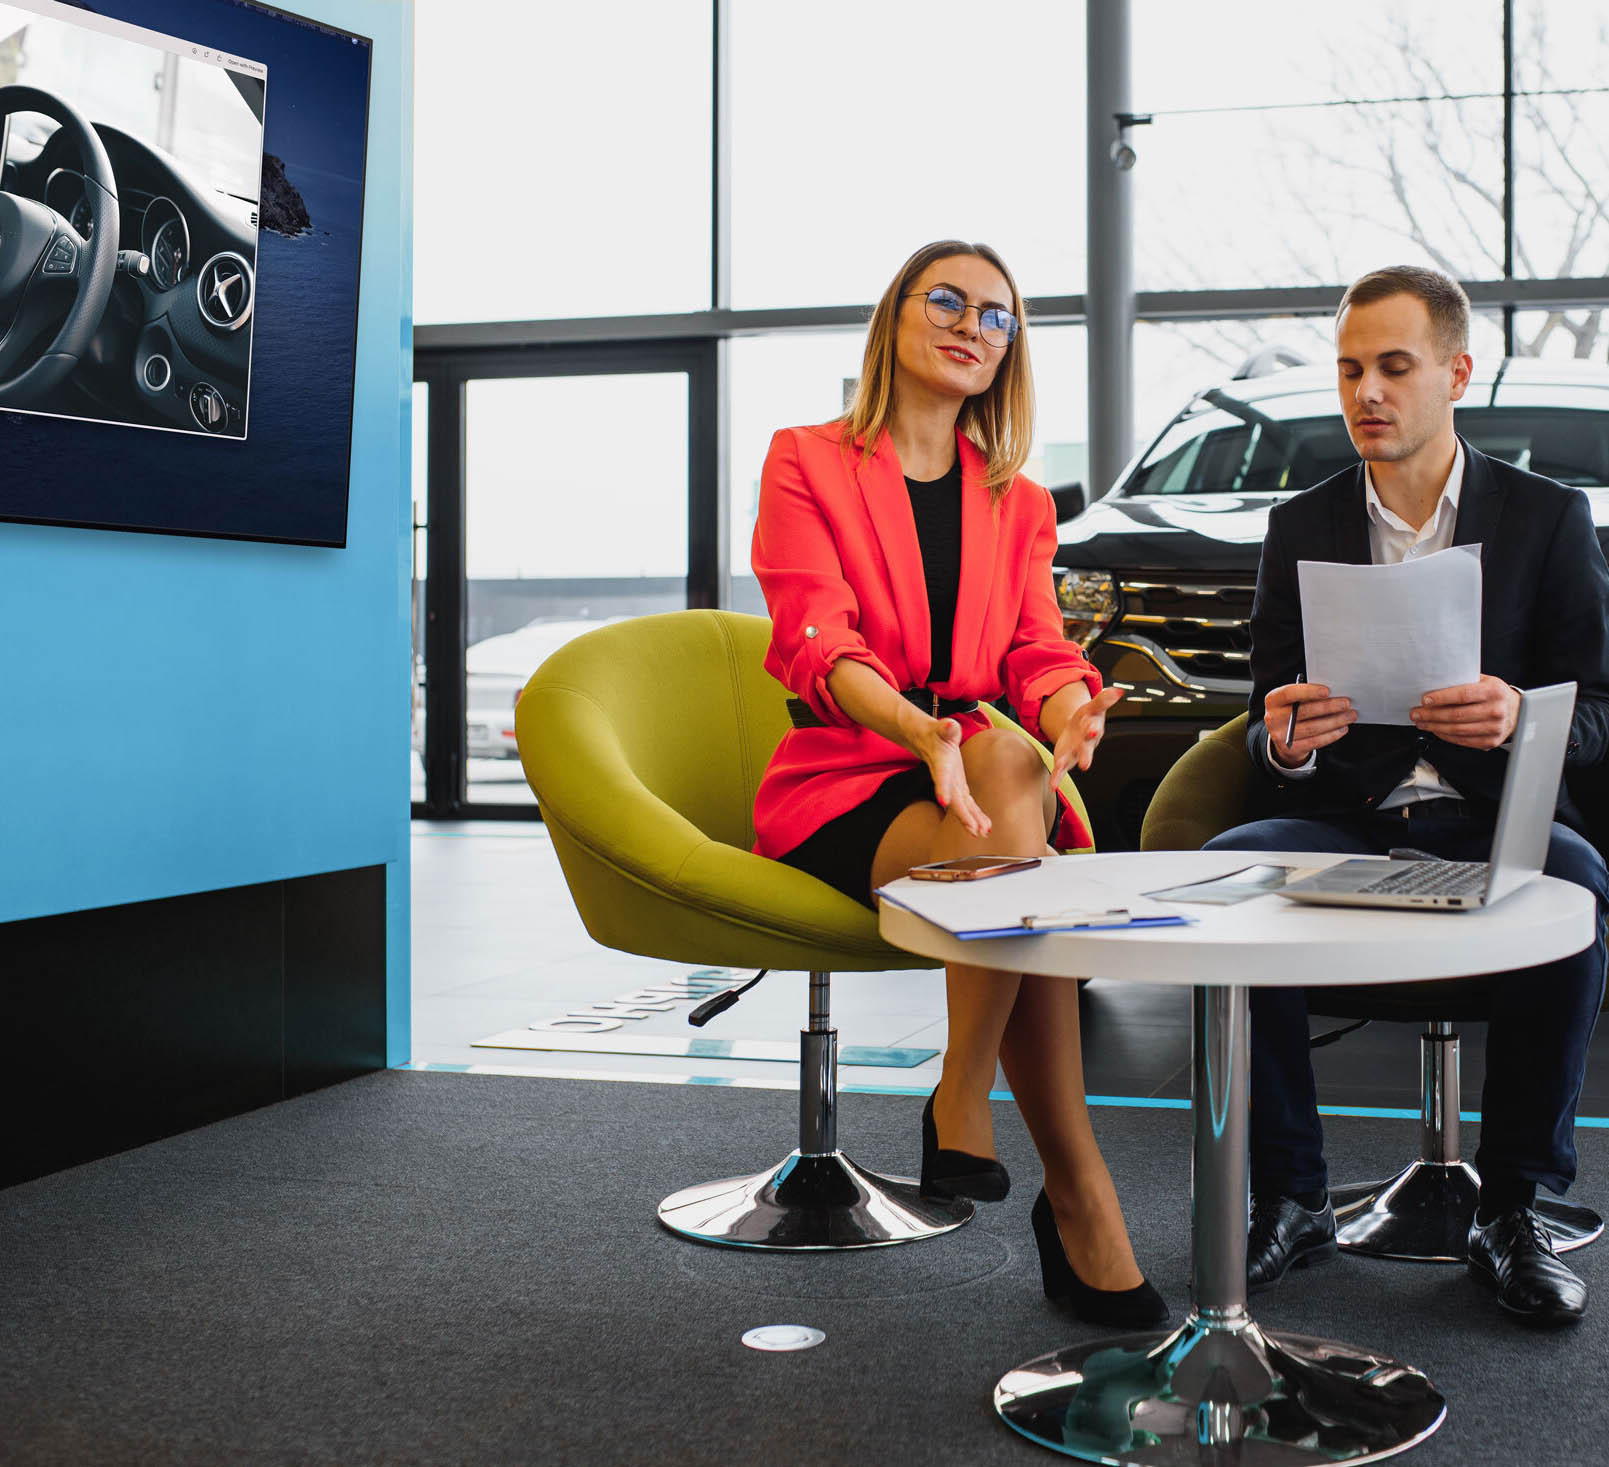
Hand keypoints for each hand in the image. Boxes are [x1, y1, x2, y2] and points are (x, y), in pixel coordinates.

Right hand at [920, 717, 991, 838]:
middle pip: (953, 799)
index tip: (944, 801)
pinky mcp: (959, 788)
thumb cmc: (936, 734)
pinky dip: (976, 816)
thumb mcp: (942, 728)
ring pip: (961, 806)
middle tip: (973, 830)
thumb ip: (946, 728)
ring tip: (983, 832)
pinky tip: (985, 827)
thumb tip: (949, 725)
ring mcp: (953, 786)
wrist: (928, 742)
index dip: (942, 789)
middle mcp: (946, 779)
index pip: (941, 777)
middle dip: (963, 815)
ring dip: (972, 820)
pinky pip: (968, 805)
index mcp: (941, 764)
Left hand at [1049, 686, 1123, 786]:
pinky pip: (1060, 771)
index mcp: (1091, 728)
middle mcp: (1084, 743)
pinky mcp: (1065, 759)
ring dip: (1068, 766)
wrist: (1077, 730)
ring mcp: (1074, 753)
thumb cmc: (1086, 718)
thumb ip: (1103, 700)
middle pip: (1085, 750)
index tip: (1093, 730)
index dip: (1092, 729)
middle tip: (1085, 764)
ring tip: (1061, 773)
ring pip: (1072, 761)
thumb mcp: (1092, 707)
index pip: (1093, 728)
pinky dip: (1057, 779)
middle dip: (1085, 756)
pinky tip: (1053, 787)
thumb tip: (1118, 690)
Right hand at [1267, 682, 1354, 767]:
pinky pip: (1315, 742)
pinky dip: (1331, 735)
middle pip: (1304, 712)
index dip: (1308, 691)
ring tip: (1350, 716)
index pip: (1289, 693)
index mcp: (1273, 700)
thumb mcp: (1294, 700)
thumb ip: (1307, 695)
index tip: (1327, 691)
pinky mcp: (1291, 749)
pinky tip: (1342, 728)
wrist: (1283, 735)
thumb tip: (1334, 693)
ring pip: (1312, 728)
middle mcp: (1273, 718)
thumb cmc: (1294, 710)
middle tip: (1346, 703)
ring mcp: (1280, 735)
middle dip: (1328, 707)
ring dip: (1335, 721)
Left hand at [1410, 676, 1519, 748]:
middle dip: (1431, 715)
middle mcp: (1496, 710)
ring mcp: (1494, 728)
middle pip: (1456, 715)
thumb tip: (1436, 681)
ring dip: (1434, 726)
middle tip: (1416, 713)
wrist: (1518, 712)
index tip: (1424, 700)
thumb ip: (1465, 681)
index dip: (1442, 698)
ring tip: (1421, 722)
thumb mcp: (1485, 681)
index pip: (1463, 695)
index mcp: (1494, 692)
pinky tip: (1435, 730)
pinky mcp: (1490, 741)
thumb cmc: (1495, 694)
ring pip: (1457, 730)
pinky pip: (1462, 740)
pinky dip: (1445, 736)